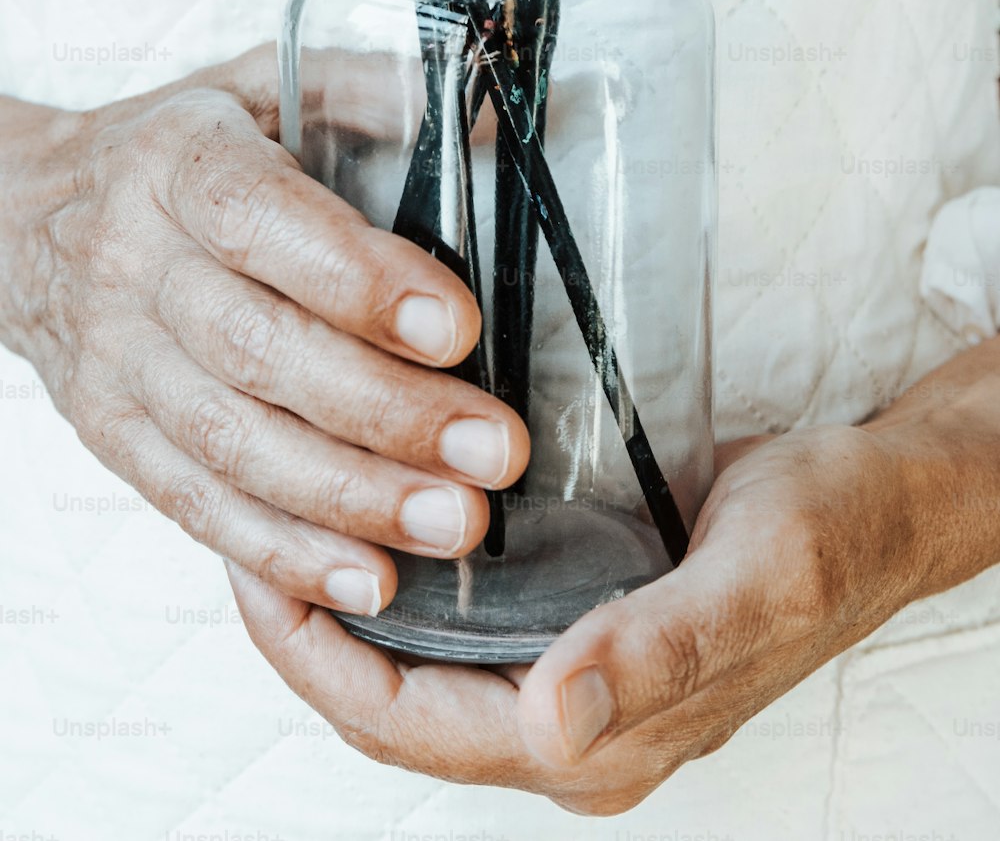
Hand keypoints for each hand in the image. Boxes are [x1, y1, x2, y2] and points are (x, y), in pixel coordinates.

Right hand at [0, 47, 528, 618]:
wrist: (20, 216)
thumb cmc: (173, 152)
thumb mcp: (258, 84)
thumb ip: (369, 88)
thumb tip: (487, 116)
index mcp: (179, 163)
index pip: (263, 225)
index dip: (360, 281)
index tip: (459, 327)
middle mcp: (134, 264)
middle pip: (257, 351)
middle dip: (386, 412)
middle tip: (492, 450)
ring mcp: (116, 361)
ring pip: (230, 444)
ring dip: (350, 496)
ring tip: (453, 523)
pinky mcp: (111, 435)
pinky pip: (194, 505)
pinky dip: (280, 552)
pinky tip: (365, 577)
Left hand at [227, 420, 933, 813]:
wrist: (881, 503)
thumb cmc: (830, 535)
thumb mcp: (756, 580)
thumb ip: (659, 654)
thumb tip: (551, 725)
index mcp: (600, 743)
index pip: (413, 727)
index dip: (319, 660)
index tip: (255, 574)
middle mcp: (572, 726)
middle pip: (395, 705)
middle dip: (307, 632)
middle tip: (246, 532)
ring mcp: (573, 679)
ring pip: (417, 668)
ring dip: (344, 608)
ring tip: (285, 522)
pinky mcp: (579, 627)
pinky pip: (458, 629)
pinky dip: (399, 584)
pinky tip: (372, 518)